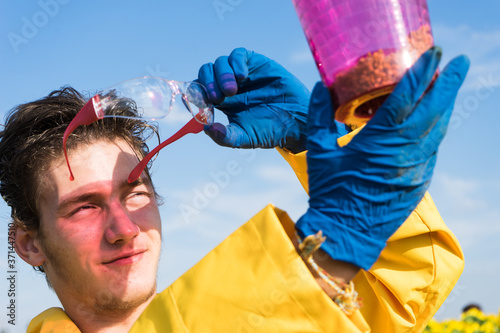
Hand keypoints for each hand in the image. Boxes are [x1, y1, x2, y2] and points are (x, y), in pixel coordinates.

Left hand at [198, 47, 314, 152]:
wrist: (297, 122)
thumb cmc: (269, 131)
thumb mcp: (244, 138)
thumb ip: (224, 136)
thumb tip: (205, 128)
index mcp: (221, 102)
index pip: (199, 91)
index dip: (195, 94)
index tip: (201, 103)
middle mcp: (228, 85)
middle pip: (205, 73)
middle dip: (207, 84)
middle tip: (217, 98)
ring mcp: (241, 73)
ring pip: (218, 63)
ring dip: (220, 75)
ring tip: (232, 91)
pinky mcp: (255, 63)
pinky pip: (238, 54)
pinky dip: (235, 62)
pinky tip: (242, 76)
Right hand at [296, 47, 469, 269]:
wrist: (345, 233)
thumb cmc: (329, 192)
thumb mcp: (319, 151)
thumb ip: (319, 115)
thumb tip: (319, 87)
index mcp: (379, 140)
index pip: (406, 97)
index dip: (421, 72)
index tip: (434, 52)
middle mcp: (405, 151)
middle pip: (433, 109)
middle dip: (448, 82)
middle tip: (461, 61)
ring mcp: (416, 167)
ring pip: (438, 129)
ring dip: (446, 104)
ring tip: (451, 85)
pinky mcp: (420, 182)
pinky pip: (433, 148)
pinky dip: (437, 129)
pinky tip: (436, 120)